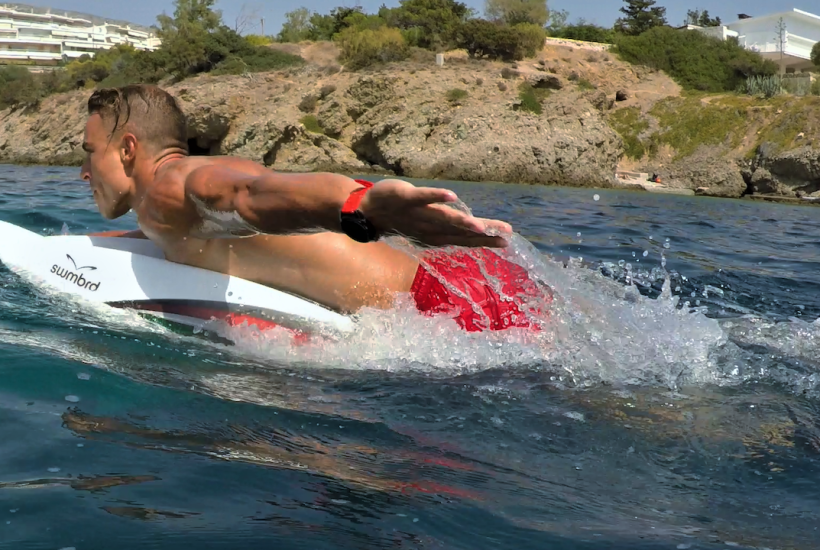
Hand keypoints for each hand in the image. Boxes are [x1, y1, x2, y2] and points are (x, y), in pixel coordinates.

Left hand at [359, 179, 511, 247]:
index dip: (485, 241)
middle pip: (459, 231)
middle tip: (504, 237)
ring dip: (462, 223)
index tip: (507, 241)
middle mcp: (430, 228)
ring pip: (444, 219)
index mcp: (436, 235)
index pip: (464, 239)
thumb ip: (449, 229)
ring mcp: (417, 214)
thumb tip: (473, 231)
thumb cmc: (402, 219)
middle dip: (482, 235)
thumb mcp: (427, 227)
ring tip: (481, 226)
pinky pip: (422, 197)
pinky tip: (452, 195)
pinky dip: (436, 196)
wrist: (367, 213)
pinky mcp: (406, 198)